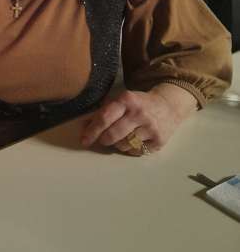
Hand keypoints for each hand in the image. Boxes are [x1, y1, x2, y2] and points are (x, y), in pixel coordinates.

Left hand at [80, 85, 196, 154]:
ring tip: (122, 136)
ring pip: (123, 145)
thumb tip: (83, 126)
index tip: (84, 139)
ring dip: (118, 144)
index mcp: (127, 100)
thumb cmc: (139, 103)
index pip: (105, 118)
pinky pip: (136, 152)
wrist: (169, 105)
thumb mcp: (122, 100)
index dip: (92, 130)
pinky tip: (134, 140)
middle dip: (103, 139)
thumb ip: (103, 111)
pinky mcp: (159, 141)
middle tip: (102, 139)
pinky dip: (131, 149)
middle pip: (113, 134)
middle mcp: (139, 113)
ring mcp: (150, 128)